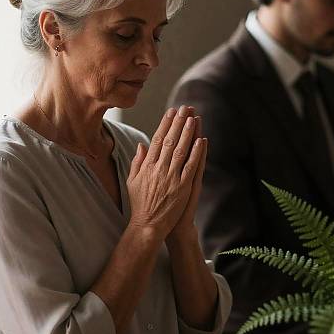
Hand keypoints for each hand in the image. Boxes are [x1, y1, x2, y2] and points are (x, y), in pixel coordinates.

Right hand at [126, 106, 204, 240]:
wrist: (147, 226)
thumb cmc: (140, 204)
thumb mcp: (133, 181)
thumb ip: (137, 162)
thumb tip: (141, 145)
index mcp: (147, 166)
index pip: (157, 139)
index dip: (164, 124)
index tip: (170, 112)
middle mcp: (158, 169)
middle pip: (169, 140)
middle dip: (177, 122)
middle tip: (184, 108)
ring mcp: (171, 177)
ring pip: (180, 150)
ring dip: (187, 133)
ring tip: (193, 118)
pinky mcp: (182, 187)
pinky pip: (190, 166)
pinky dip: (196, 153)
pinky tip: (201, 141)